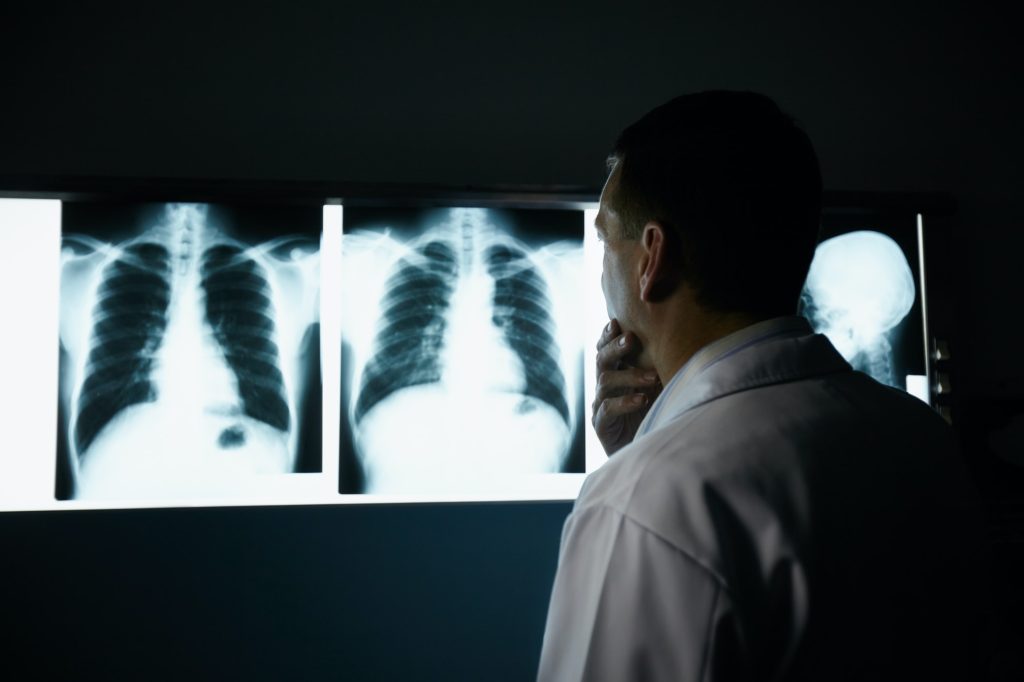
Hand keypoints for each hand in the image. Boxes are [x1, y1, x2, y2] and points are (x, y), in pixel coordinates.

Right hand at [592, 319, 661, 455]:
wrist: (648, 455)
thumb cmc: (657, 416)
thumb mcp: (660, 388)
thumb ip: (660, 368)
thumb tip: (681, 341)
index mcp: (617, 374)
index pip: (605, 350)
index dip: (607, 336)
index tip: (617, 323)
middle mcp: (606, 388)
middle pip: (602, 360)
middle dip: (615, 347)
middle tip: (631, 339)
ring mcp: (601, 406)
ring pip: (604, 381)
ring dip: (629, 376)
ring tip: (651, 378)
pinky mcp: (602, 425)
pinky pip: (607, 409)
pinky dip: (625, 402)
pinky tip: (642, 400)